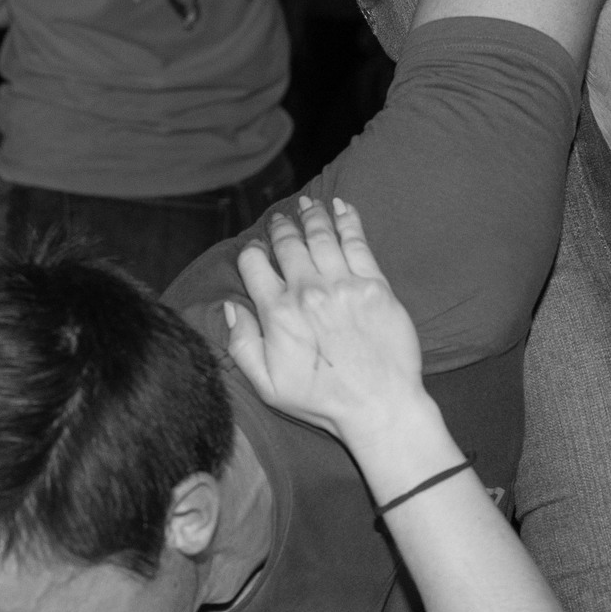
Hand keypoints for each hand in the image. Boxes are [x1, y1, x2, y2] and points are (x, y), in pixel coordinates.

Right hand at [220, 196, 427, 447]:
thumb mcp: (267, 384)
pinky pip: (357, 242)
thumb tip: (230, 307)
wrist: (380, 406)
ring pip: (321, 236)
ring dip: (312, 216)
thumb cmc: (322, 401)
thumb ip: (242, 343)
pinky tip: (340, 206)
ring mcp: (343, 285)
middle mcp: (307, 292)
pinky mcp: (375, 285)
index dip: (253, 253)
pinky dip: (347, 219)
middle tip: (281, 220)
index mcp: (277, 314)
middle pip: (288, 244)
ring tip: (308, 205)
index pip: (254, 264)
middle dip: (282, 228)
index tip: (258, 251)